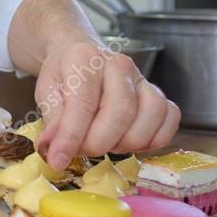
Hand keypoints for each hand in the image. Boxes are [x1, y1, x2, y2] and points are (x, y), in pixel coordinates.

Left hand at [34, 41, 179, 170]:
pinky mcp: (159, 93)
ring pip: (150, 116)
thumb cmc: (64, 75)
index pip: (82, 104)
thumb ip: (53, 120)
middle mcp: (119, 65)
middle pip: (121, 113)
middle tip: (82, 150)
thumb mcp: (46, 91)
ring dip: (126, 142)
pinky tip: (129, 141)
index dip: (70, 137)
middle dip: (98, 142)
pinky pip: (170, 119)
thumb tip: (54, 149)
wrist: (81, 56)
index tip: (58, 160)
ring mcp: (143, 78)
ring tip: (104, 143)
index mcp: (86, 58)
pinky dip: (153, 139)